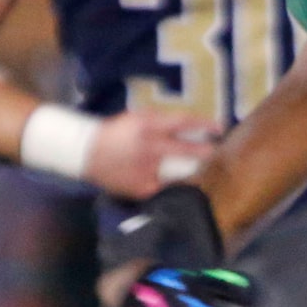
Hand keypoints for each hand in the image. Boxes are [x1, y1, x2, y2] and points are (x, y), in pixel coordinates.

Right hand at [87, 109, 218, 200]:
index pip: (184, 123)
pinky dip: (166, 181)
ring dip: (186, 168)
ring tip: (184, 164)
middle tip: (213, 150)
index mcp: (148, 126)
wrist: (86, 153)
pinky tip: (159, 176)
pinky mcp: (144, 188)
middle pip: (188, 151)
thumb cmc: (116, 132)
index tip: (219, 128)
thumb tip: (190, 125)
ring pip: (180, 171)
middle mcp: (151, 148)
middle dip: (205, 151)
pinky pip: (165, 185)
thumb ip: (162, 121)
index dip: (205, 125)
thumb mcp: (137, 118)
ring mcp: (148, 170)